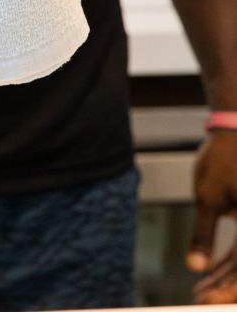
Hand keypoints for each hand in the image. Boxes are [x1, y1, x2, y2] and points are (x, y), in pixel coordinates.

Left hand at [187, 130, 236, 302]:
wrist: (236, 132)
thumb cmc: (224, 158)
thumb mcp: (208, 197)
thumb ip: (204, 234)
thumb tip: (195, 266)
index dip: (226, 289)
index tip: (203, 300)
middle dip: (226, 288)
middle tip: (199, 299)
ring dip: (227, 279)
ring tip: (199, 289)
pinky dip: (230, 263)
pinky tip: (208, 271)